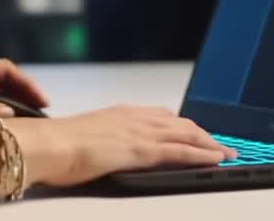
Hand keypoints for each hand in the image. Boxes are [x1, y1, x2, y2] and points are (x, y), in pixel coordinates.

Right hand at [12, 106, 236, 187]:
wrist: (45, 145)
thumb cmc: (54, 145)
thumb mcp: (83, 137)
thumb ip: (100, 140)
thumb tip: (103, 150)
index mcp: (119, 114)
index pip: (161, 117)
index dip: (182, 126)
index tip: (195, 133)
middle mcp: (133, 117)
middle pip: (179, 123)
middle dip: (203, 134)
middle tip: (220, 144)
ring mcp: (138, 132)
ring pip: (186, 134)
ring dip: (210, 143)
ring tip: (228, 153)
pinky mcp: (140, 150)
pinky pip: (180, 151)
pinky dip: (202, 154)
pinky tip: (217, 159)